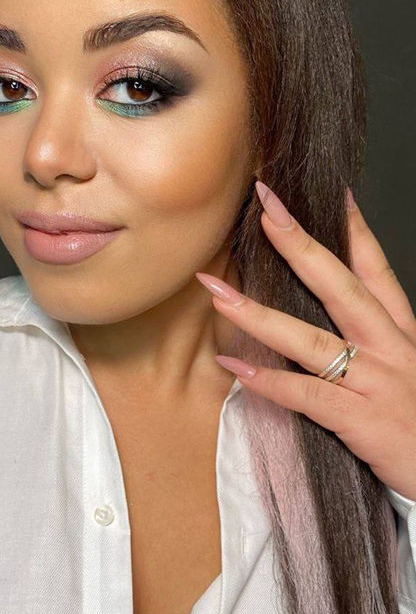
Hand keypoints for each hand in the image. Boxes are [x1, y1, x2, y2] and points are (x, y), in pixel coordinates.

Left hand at [195, 181, 415, 500]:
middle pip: (340, 286)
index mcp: (402, 333)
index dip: (356, 230)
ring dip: (258, 315)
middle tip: (265, 210)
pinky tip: (233, 369)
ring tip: (217, 292)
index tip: (332, 193)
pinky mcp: (361, 420)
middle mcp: (390, 349)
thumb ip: (374, 341)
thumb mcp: (408, 369)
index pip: (377, 271)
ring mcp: (375, 383)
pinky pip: (306, 396)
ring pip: (310, 339)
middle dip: (299, 245)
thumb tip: (331, 318)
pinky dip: (267, 382)